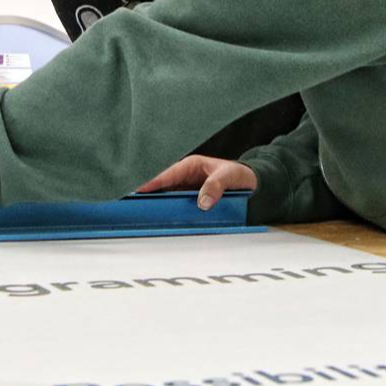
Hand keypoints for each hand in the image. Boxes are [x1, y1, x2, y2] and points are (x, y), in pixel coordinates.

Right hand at [138, 155, 257, 209]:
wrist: (253, 185)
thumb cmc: (241, 175)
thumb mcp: (231, 176)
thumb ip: (217, 186)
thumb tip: (202, 202)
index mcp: (191, 165)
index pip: (168, 173)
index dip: (153, 181)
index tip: (139, 189)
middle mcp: (186, 177)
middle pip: (162, 186)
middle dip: (148, 193)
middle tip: (131, 203)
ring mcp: (187, 189)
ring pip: (166, 197)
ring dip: (156, 204)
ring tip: (139, 212)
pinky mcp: (191, 201)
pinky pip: (176, 206)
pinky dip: (168, 212)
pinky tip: (159, 219)